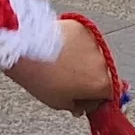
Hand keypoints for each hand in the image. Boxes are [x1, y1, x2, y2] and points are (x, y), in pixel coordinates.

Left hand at [2, 18, 119, 113]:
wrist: (24, 51)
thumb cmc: (40, 78)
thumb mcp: (58, 103)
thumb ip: (78, 106)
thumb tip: (82, 106)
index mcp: (101, 84)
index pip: (110, 95)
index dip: (97, 98)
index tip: (88, 99)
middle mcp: (103, 62)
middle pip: (102, 74)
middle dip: (90, 78)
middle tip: (71, 81)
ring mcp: (93, 42)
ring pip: (93, 55)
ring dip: (83, 60)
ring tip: (62, 63)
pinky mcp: (82, 28)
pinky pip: (83, 39)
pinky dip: (75, 44)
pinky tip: (60, 49)